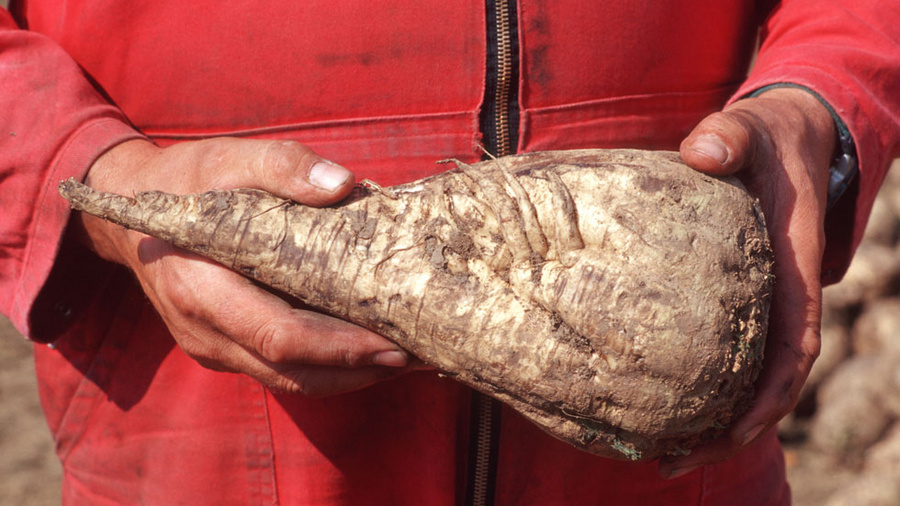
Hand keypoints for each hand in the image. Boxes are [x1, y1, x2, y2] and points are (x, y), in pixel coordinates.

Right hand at [73, 137, 413, 395]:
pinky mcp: (223, 348)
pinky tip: (365, 349)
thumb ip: (282, 166)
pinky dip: (326, 367)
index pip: (281, 336)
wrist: (131, 213)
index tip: (394, 343)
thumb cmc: (187, 181)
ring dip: (349, 376)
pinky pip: (279, 370)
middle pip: (292, 373)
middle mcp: (204, 331)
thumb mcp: (229, 158)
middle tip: (418, 356)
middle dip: (359, 370)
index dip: (341, 346)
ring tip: (404, 360)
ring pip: (288, 380)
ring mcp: (211, 347)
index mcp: (202, 289)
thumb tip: (344, 184)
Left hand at [659, 87, 835, 477]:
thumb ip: (729, 136)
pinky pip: (725, 349)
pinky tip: (661, 402)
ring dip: (711, 419)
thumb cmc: (771, 136)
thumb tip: (702, 152)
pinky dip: (702, 382)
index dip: (770, 396)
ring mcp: (760, 298)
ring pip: (745, 373)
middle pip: (767, 381)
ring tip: (659, 454)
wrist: (787, 132)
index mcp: (793, 267)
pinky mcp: (738, 294)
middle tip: (671, 462)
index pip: (792, 346)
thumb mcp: (753, 128)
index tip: (734, 432)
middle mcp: (780, 293)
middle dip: (728, 429)